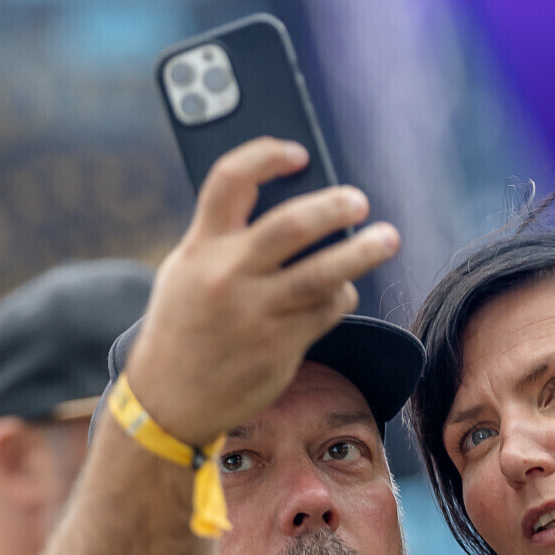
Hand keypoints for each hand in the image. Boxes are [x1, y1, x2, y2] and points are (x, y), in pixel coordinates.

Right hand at [125, 137, 400, 444]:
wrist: (167, 401)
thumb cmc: (183, 328)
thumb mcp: (185, 273)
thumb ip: (223, 239)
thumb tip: (286, 204)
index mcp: (200, 248)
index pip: (230, 181)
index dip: (267, 156)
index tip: (299, 153)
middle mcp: (228, 276)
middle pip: (291, 225)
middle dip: (333, 207)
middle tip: (359, 201)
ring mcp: (256, 313)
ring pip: (322, 274)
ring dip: (362, 253)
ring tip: (387, 238)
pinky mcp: (279, 346)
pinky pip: (325, 311)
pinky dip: (340, 296)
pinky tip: (342, 291)